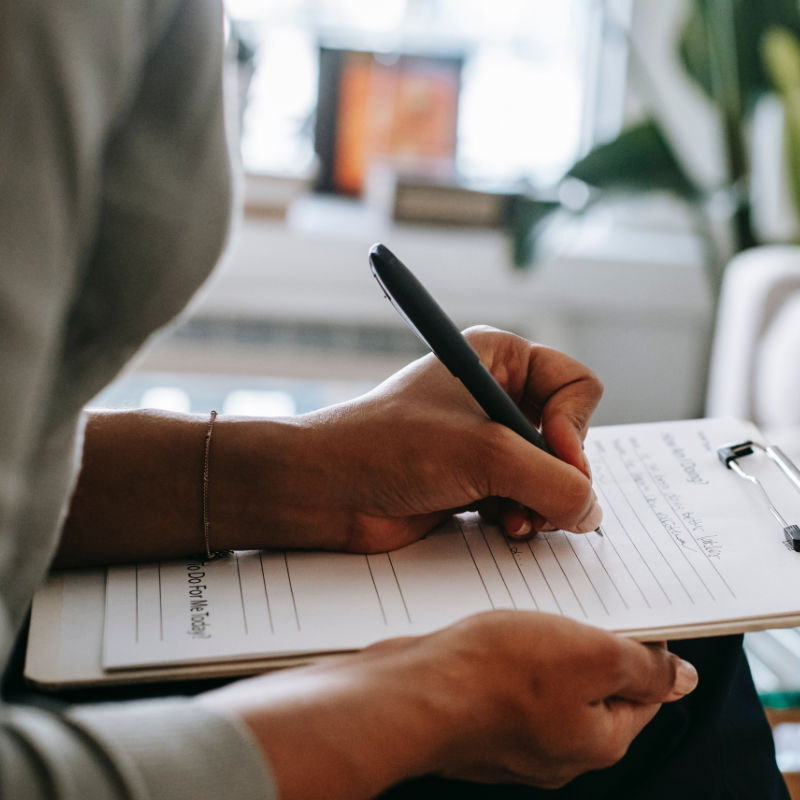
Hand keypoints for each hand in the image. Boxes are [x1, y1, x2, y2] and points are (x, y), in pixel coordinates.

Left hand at [57, 328, 601, 564]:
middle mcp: (496, 395)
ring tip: (515, 521)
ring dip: (540, 503)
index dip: (576, 426)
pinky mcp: (474, 480)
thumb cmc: (390, 448)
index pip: (577, 386)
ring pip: (550, 475)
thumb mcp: (485, 454)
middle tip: (538, 503)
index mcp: (499, 359)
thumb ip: (555, 482)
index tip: (556, 457)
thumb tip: (592, 513)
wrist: (325, 490)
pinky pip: (524, 500)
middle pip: (569, 436)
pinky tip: (501, 528)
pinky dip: (521, 517)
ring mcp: (485, 441)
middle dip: (558, 476)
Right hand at [199, 610, 697, 799]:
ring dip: (545, 645)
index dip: (642, 646)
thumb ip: (642, 666)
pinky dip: (508, 656)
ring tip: (528, 613)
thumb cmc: (494, 675)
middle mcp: (558, 749)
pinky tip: (492, 633)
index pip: (644, 692)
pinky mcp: (478, 721)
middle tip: (573, 603)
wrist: (407, 694)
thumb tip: (682, 678)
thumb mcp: (588, 655)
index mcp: (597, 741)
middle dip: (588, 642)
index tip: (627, 610)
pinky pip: (508, 683)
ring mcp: (514, 740)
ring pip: (547, 681)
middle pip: (593, 687)